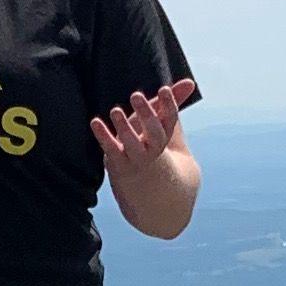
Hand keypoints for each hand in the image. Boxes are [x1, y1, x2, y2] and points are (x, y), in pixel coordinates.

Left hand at [92, 77, 201, 237]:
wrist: (157, 204)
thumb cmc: (160, 157)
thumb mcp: (168, 132)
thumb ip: (172, 106)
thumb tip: (190, 82)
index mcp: (167, 141)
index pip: (171, 121)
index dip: (169, 105)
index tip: (164, 89)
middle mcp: (154, 151)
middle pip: (154, 133)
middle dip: (147, 115)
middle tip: (136, 95)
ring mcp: (137, 162)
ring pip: (132, 145)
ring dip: (124, 128)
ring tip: (115, 110)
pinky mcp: (119, 168)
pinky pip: (112, 152)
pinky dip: (104, 137)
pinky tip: (95, 122)